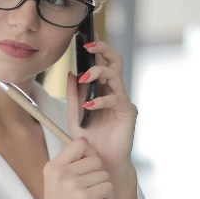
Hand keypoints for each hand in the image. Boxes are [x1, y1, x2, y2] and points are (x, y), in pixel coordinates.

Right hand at [41, 137, 112, 198]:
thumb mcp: (57, 184)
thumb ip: (70, 164)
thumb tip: (87, 143)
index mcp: (52, 167)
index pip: (79, 144)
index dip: (90, 156)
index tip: (87, 172)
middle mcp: (60, 173)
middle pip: (96, 159)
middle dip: (98, 176)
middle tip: (88, 191)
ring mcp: (72, 184)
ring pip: (104, 174)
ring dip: (103, 188)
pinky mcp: (84, 197)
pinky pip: (109, 187)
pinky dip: (107, 198)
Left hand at [67, 40, 137, 175]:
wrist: (101, 160)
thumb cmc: (89, 139)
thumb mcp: (74, 116)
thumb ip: (73, 96)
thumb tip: (71, 74)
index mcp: (102, 88)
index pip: (101, 62)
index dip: (96, 49)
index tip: (84, 38)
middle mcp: (114, 90)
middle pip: (114, 60)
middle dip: (103, 49)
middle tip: (88, 46)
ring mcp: (122, 99)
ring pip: (115, 75)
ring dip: (98, 72)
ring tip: (84, 78)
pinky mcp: (128, 112)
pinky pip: (116, 99)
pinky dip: (101, 100)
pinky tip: (89, 106)